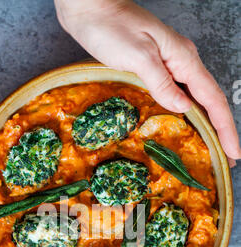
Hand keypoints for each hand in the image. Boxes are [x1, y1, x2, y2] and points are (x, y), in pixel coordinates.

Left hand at [55, 0, 240, 165]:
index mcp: (183, 59)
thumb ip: (162, 82)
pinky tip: (183, 127)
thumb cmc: (111, 27)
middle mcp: (181, 63)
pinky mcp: (155, 69)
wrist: (90, 9)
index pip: (212, 100)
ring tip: (210, 150)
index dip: (225, 128)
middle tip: (225, 160)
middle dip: (220, 132)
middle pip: (208, 102)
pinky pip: (177, 96)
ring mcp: (169, 65)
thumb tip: (184, 108)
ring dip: (205, 126)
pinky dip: (185, 115)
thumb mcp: (138, 55)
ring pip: (194, 100)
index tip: (234, 153)